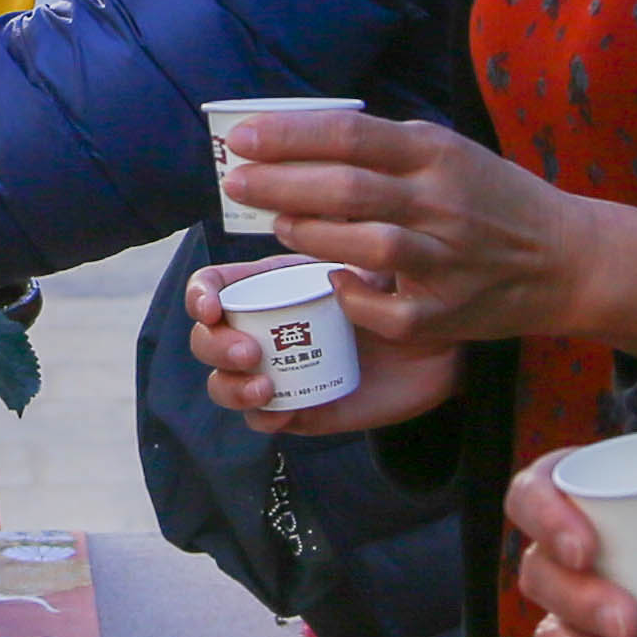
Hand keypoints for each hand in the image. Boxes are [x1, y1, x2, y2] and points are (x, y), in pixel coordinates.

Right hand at [180, 257, 462, 436]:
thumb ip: (337, 238)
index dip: (199, 296)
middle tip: (249, 352)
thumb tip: (301, 217)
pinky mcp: (302, 407)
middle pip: (207, 338)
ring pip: (224, 382)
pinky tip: (281, 411)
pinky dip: (262, 418)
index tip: (210, 306)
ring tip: (265, 386)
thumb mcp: (367, 256)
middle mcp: (266, 328)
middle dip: (214, 346)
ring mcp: (280, 370)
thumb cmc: (399, 291)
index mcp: (272, 288)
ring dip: (231, 386)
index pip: (214, 288)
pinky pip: (264, 420)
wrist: (437, 344)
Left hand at [218, 112, 636, 358]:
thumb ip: (387, 147)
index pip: (350, 135)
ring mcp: (446, 261)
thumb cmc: (494, 200)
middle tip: (238, 182)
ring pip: (365, 246)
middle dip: (281, 185)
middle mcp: (442, 202)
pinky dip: (353, 295)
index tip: (242, 137)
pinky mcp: (446, 313)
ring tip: (279, 227)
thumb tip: (301, 139)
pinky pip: (386, 309)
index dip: (289, 137)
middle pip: (348, 188)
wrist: (567, 260)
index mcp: (438, 153)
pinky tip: (334, 282)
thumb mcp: (450, 153)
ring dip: (311, 236)